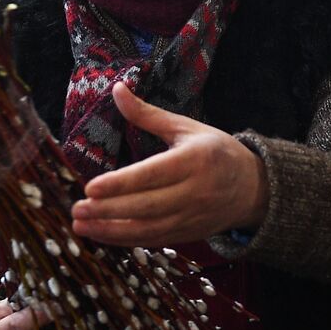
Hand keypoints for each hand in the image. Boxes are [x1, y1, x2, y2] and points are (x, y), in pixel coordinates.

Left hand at [70, 82, 267, 246]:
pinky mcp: (188, 235)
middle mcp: (195, 192)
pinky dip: (126, 240)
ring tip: (80, 225)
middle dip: (109, 210)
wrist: (253, 188)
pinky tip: (101, 234)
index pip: (153, 174)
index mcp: (195, 160)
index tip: (91, 187)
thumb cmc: (215, 151)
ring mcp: (192, 217)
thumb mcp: (185, 127)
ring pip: (148, 229)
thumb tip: (117, 88)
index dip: (121, 184)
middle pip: (147, 206)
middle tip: (77, 209)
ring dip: (111, 230)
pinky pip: (154, 241)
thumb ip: (148, 114)